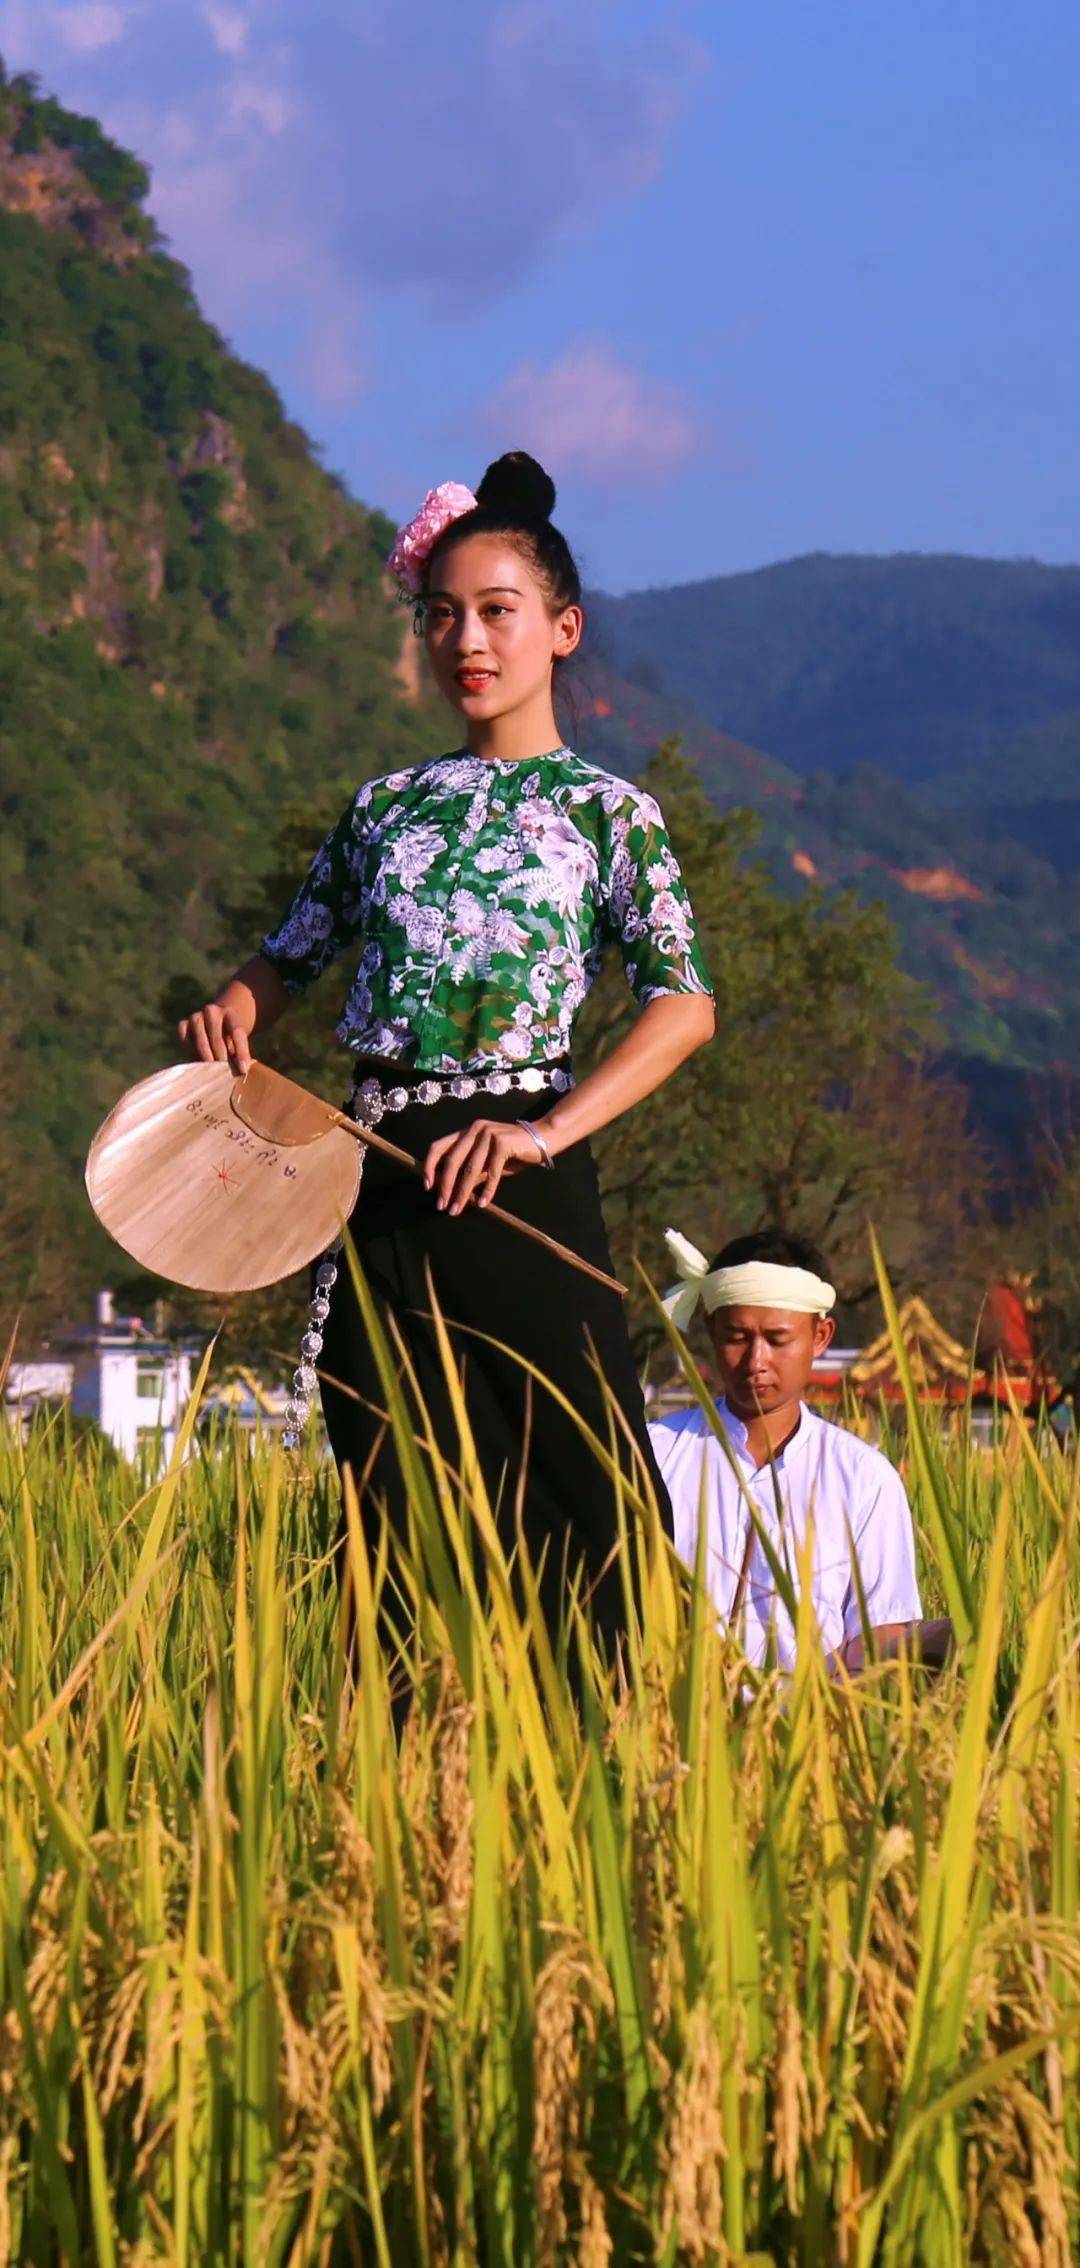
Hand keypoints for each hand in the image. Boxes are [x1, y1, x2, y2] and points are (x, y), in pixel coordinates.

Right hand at [177, 999, 253, 1073]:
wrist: (218, 1018)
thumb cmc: (232, 1035)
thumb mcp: (239, 1039)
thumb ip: (238, 1052)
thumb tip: (238, 1071)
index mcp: (231, 1012)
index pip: (237, 1033)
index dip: (241, 1053)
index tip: (244, 1071)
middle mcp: (212, 1011)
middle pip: (218, 1041)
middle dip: (223, 1061)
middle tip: (226, 1077)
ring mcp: (196, 1017)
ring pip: (201, 1043)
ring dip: (208, 1060)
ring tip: (214, 1074)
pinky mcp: (183, 1024)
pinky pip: (186, 1042)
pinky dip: (192, 1054)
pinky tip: (199, 1064)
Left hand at [423, 1117, 547, 1214]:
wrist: (542, 1138)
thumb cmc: (513, 1152)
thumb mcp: (487, 1163)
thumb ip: (470, 1172)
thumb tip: (450, 1191)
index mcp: (466, 1132)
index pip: (438, 1146)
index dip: (429, 1167)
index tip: (428, 1187)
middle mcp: (474, 1129)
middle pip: (452, 1160)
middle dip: (445, 1186)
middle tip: (442, 1206)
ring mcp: (488, 1134)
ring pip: (470, 1168)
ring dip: (462, 1192)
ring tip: (457, 1209)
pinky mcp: (503, 1142)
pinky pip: (492, 1171)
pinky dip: (488, 1190)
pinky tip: (483, 1203)